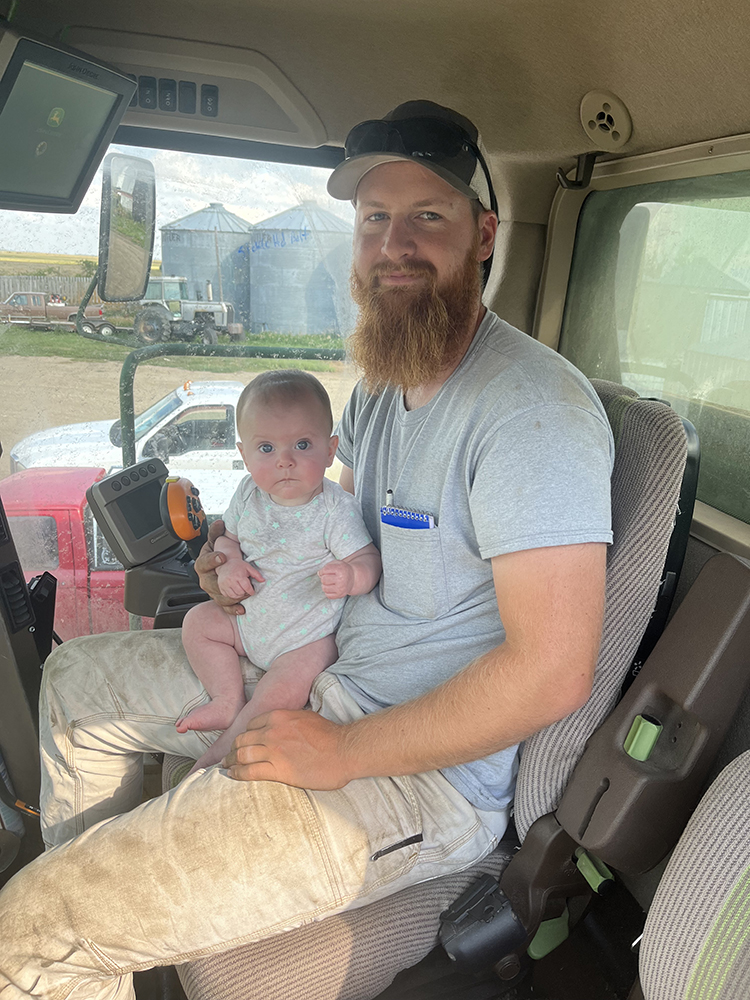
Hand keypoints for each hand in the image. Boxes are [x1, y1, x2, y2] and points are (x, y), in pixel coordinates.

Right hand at [194, 519, 244, 615]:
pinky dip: (233, 609)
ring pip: (219, 596)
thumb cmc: (217, 552)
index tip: (222, 557)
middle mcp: (206, 579)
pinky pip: (225, 607)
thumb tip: (220, 523)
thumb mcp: (215, 541)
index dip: (212, 560)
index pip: (204, 562)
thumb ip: (216, 533)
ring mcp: (213, 591)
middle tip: (236, 579)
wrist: (220, 565)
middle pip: (211, 583)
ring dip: (231, 596)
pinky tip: (242, 608)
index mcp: (202, 563)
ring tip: (244, 593)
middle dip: (224, 582)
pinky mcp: (220, 599)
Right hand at [216, 559, 263, 600]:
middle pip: (240, 593)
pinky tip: (235, 591)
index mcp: (239, 576)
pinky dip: (232, 595)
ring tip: (241, 590)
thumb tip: (263, 580)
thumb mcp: (248, 568)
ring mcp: (224, 584)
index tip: (252, 591)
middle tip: (246, 589)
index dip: (251, 591)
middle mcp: (231, 580)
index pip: (246, 588)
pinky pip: (227, 595)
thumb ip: (256, 574)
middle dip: (245, 593)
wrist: (225, 563)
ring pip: (234, 596)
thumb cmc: (238, 566)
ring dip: (239, 595)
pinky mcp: (221, 587)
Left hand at [222, 710, 352, 788]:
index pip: (251, 724)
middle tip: (228, 757)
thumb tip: (283, 728)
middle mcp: (273, 731)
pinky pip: (250, 772)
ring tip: (227, 767)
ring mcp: (274, 750)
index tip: (242, 743)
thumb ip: (289, 722)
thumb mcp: (306, 717)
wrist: (344, 750)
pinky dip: (238, 774)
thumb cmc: (330, 736)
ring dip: (231, 762)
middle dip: (233, 749)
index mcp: (280, 716)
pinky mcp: (278, 770)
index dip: (245, 735)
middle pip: (242, 739)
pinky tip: (233, 776)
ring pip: (242, 755)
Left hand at [318, 560, 354, 598]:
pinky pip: (327, 595)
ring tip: (329, 583)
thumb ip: (327, 566)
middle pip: (323, 579)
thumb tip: (319, 573)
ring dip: (325, 585)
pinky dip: (327, 592)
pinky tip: (331, 588)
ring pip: (324, 588)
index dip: (322, 571)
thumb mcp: (337, 563)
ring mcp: (341, 588)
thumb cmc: (343, 570)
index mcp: (340, 569)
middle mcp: (341, 579)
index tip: (325, 572)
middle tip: (328, 577)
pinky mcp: (340, 595)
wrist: (354, 578)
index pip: (325, 570)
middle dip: (324, 578)